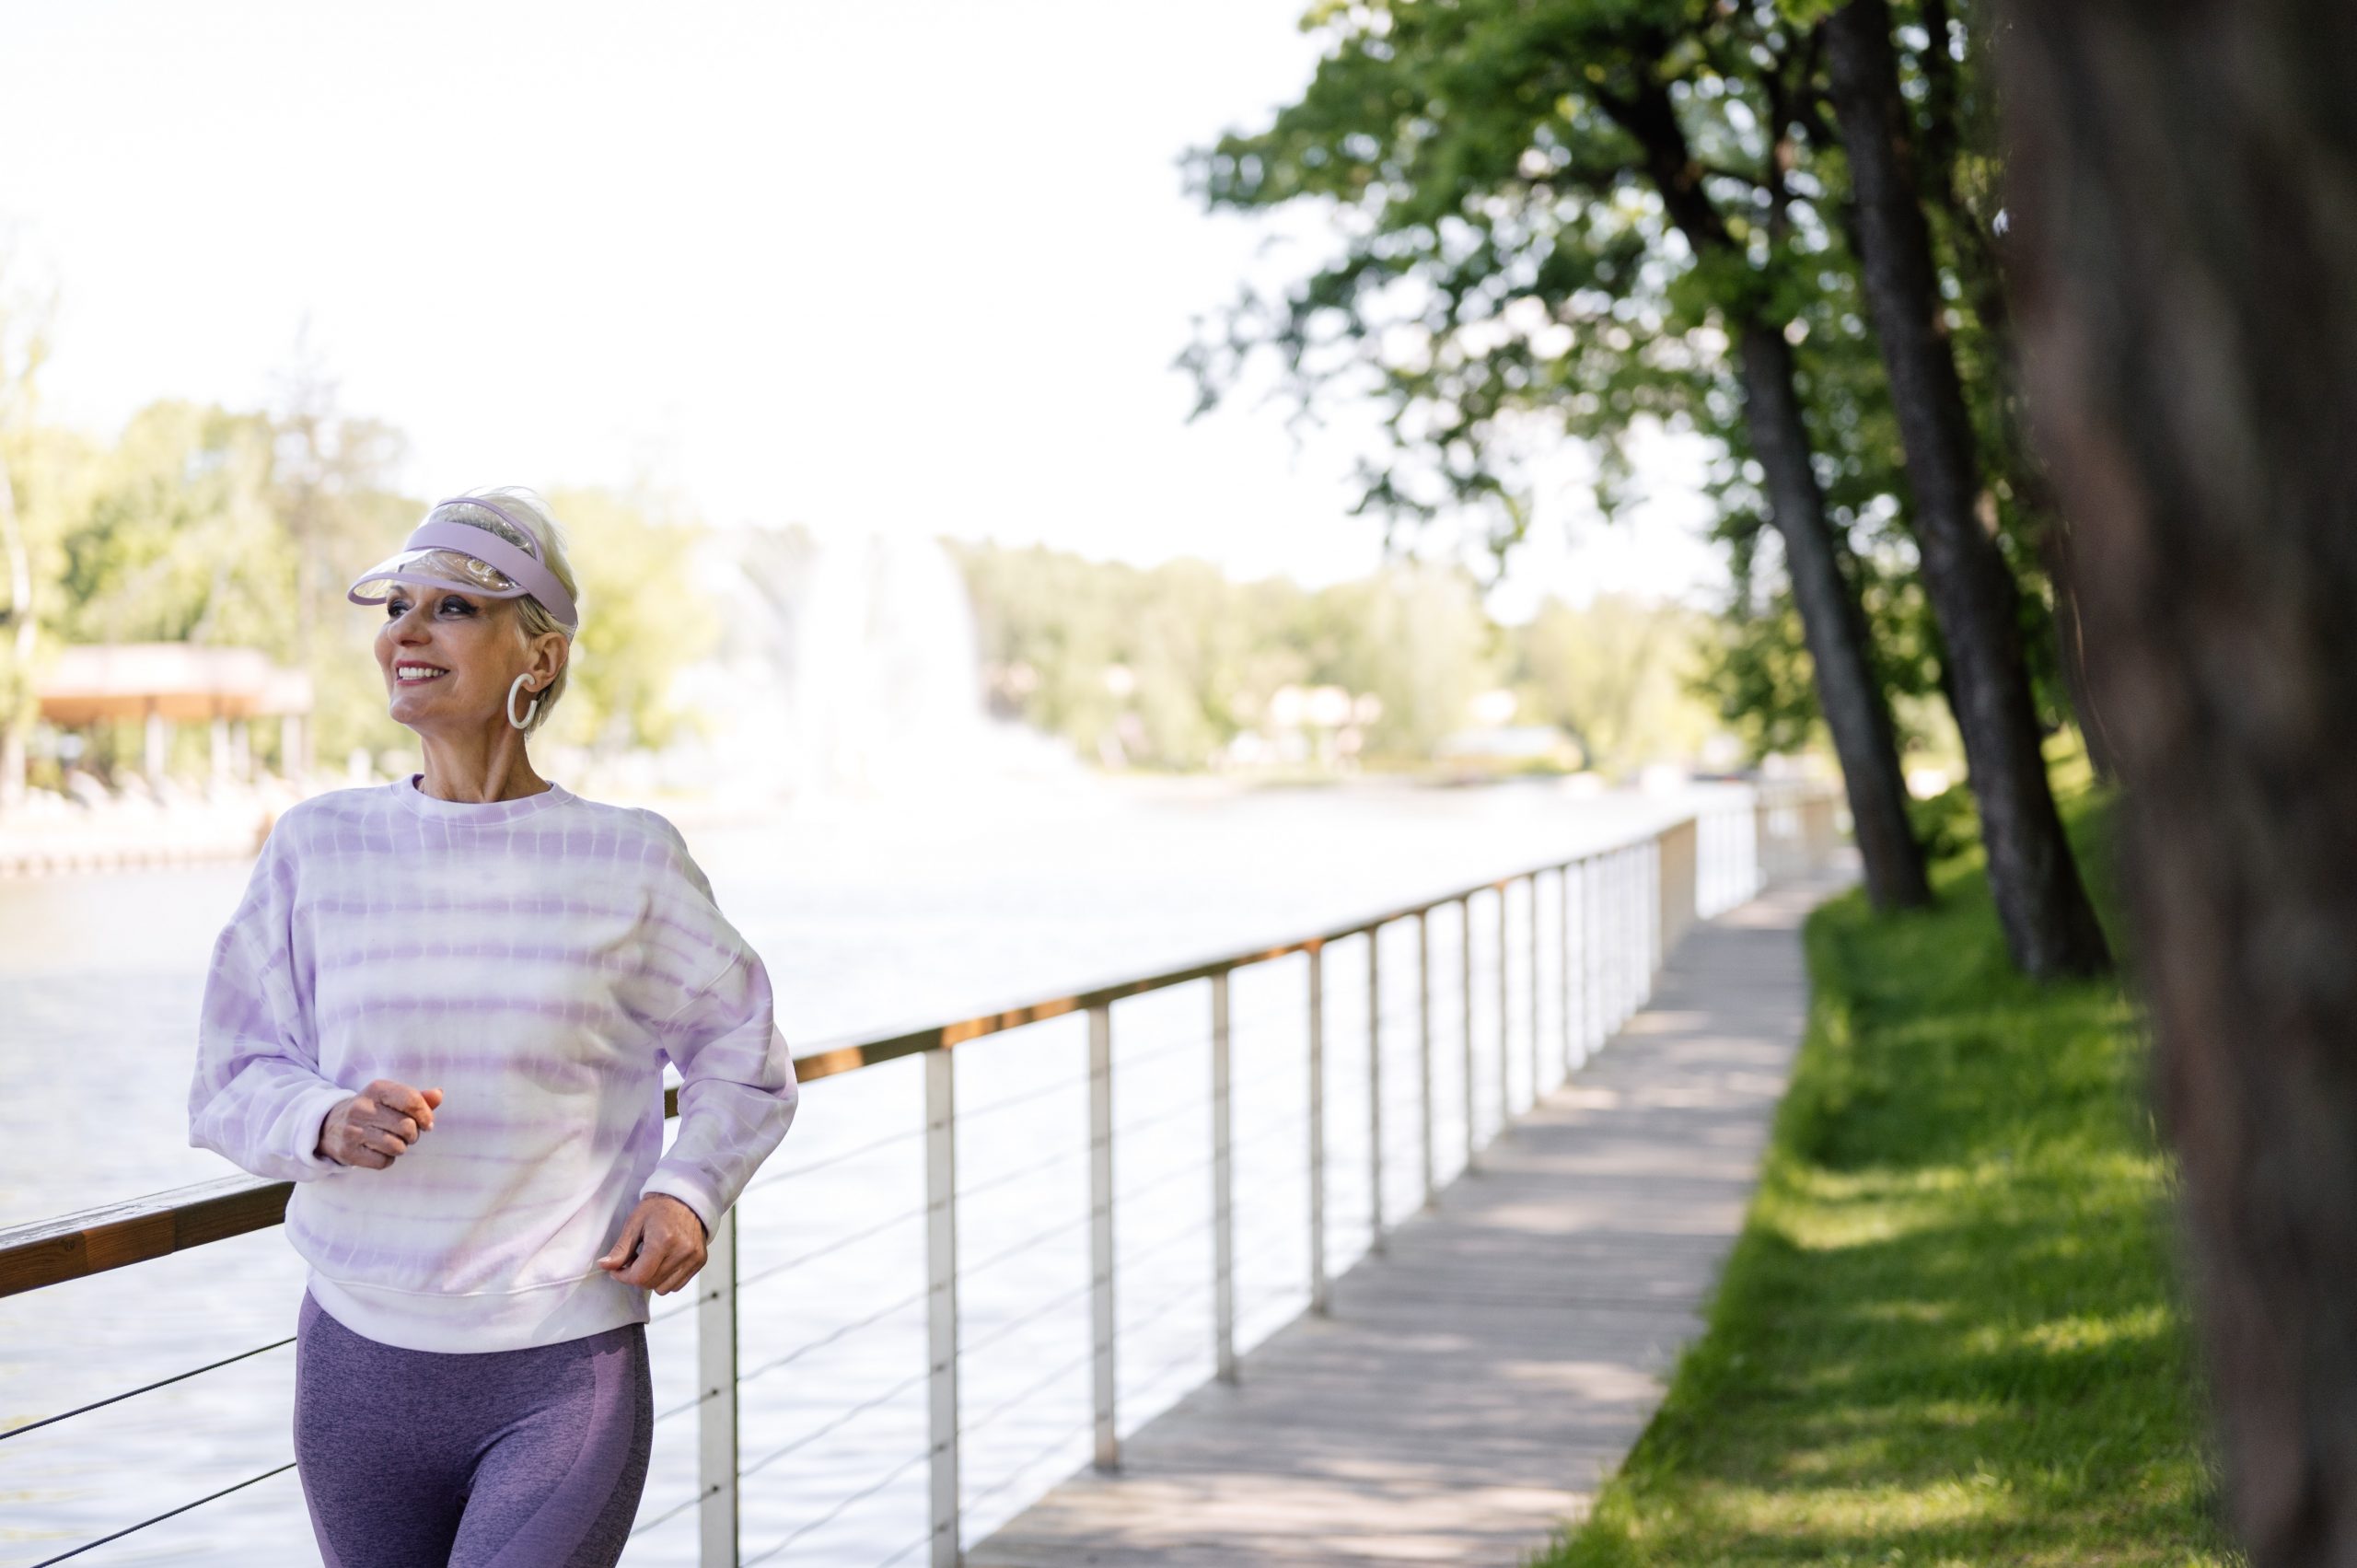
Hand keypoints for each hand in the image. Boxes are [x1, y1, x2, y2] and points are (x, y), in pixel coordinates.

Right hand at [318, 1080, 443, 1169]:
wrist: (329, 1125)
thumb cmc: (372, 1110)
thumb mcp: (391, 1098)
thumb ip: (417, 1097)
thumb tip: (439, 1094)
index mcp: (376, 1089)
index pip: (412, 1100)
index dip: (426, 1115)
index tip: (426, 1122)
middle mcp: (362, 1107)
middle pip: (407, 1127)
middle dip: (413, 1134)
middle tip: (405, 1133)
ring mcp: (352, 1130)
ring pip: (397, 1146)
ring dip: (401, 1147)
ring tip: (392, 1140)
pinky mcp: (348, 1152)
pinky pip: (383, 1162)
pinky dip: (387, 1159)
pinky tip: (378, 1150)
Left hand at [596, 1194, 709, 1293]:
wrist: (687, 1199)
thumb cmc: (659, 1208)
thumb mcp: (634, 1223)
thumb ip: (621, 1249)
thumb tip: (605, 1266)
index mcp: (664, 1240)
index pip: (640, 1276)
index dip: (623, 1277)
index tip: (617, 1269)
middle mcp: (682, 1251)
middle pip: (650, 1284)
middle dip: (636, 1277)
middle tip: (633, 1260)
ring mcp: (693, 1258)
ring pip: (664, 1289)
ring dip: (651, 1279)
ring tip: (649, 1261)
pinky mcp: (700, 1261)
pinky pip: (677, 1285)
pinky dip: (665, 1279)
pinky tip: (662, 1262)